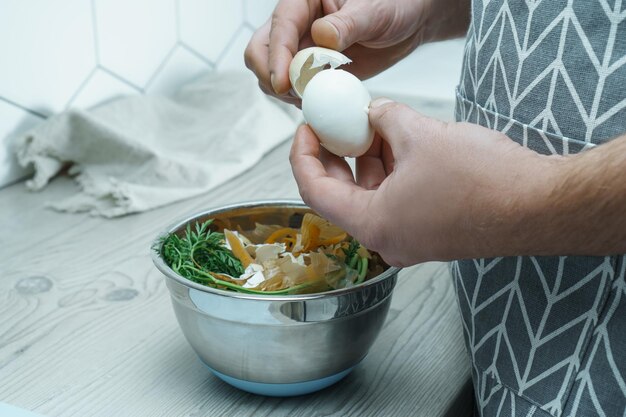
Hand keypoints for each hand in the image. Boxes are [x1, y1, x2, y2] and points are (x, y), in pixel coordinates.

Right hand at [244, 0, 469, 104]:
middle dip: (269, 74)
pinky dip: (299, 100)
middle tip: (295, 94)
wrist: (407, 22)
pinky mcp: (310, 69)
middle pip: (260, 50)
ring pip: (271, 72)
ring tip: (315, 98)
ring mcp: (300, 47)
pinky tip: (321, 102)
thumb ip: (348, 23)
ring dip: (285, 91)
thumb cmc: (394, 5)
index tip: (283, 83)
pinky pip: (292, 88)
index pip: (280, 26)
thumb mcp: (375, 11)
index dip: (277, 56)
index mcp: (305, 0)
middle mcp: (296, 23)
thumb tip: (321, 36)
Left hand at [289, 99, 562, 265]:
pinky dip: (392, 172)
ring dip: (369, 160)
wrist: (540, 205)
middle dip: (338, 155)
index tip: (306, 130)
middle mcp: (387, 240)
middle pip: (343, 195)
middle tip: (336, 124)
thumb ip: (387, 119)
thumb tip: (376, 112)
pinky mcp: (431, 231)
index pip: (316, 192)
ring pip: (373, 195)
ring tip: (372, 124)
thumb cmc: (484, 182)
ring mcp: (410, 238)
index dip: (303, 157)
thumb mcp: (421, 135)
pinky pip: (397, 199)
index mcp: (374, 224)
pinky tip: (400, 142)